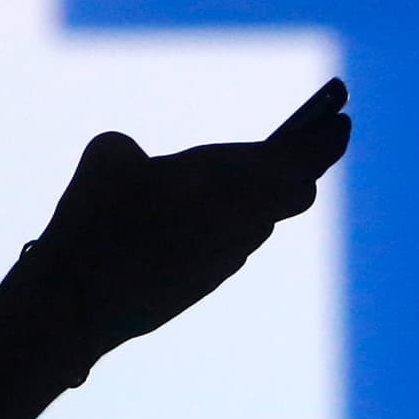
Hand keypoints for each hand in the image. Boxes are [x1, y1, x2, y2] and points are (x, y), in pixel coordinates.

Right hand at [24, 81, 349, 365]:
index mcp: (237, 179)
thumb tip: (137, 167)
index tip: (341, 115)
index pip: (305, 154)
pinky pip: (229, 245)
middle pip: (298, 192)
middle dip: (301, 167)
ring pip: (262, 222)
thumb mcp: (111, 156)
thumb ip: (136, 152)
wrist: (77, 303)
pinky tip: (195, 218)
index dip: (327, 134)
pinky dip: (223, 225)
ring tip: (240, 178)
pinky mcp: (204, 284)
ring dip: (259, 199)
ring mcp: (228, 258)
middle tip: (296, 143)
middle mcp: (245, 221)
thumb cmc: (98, 219)